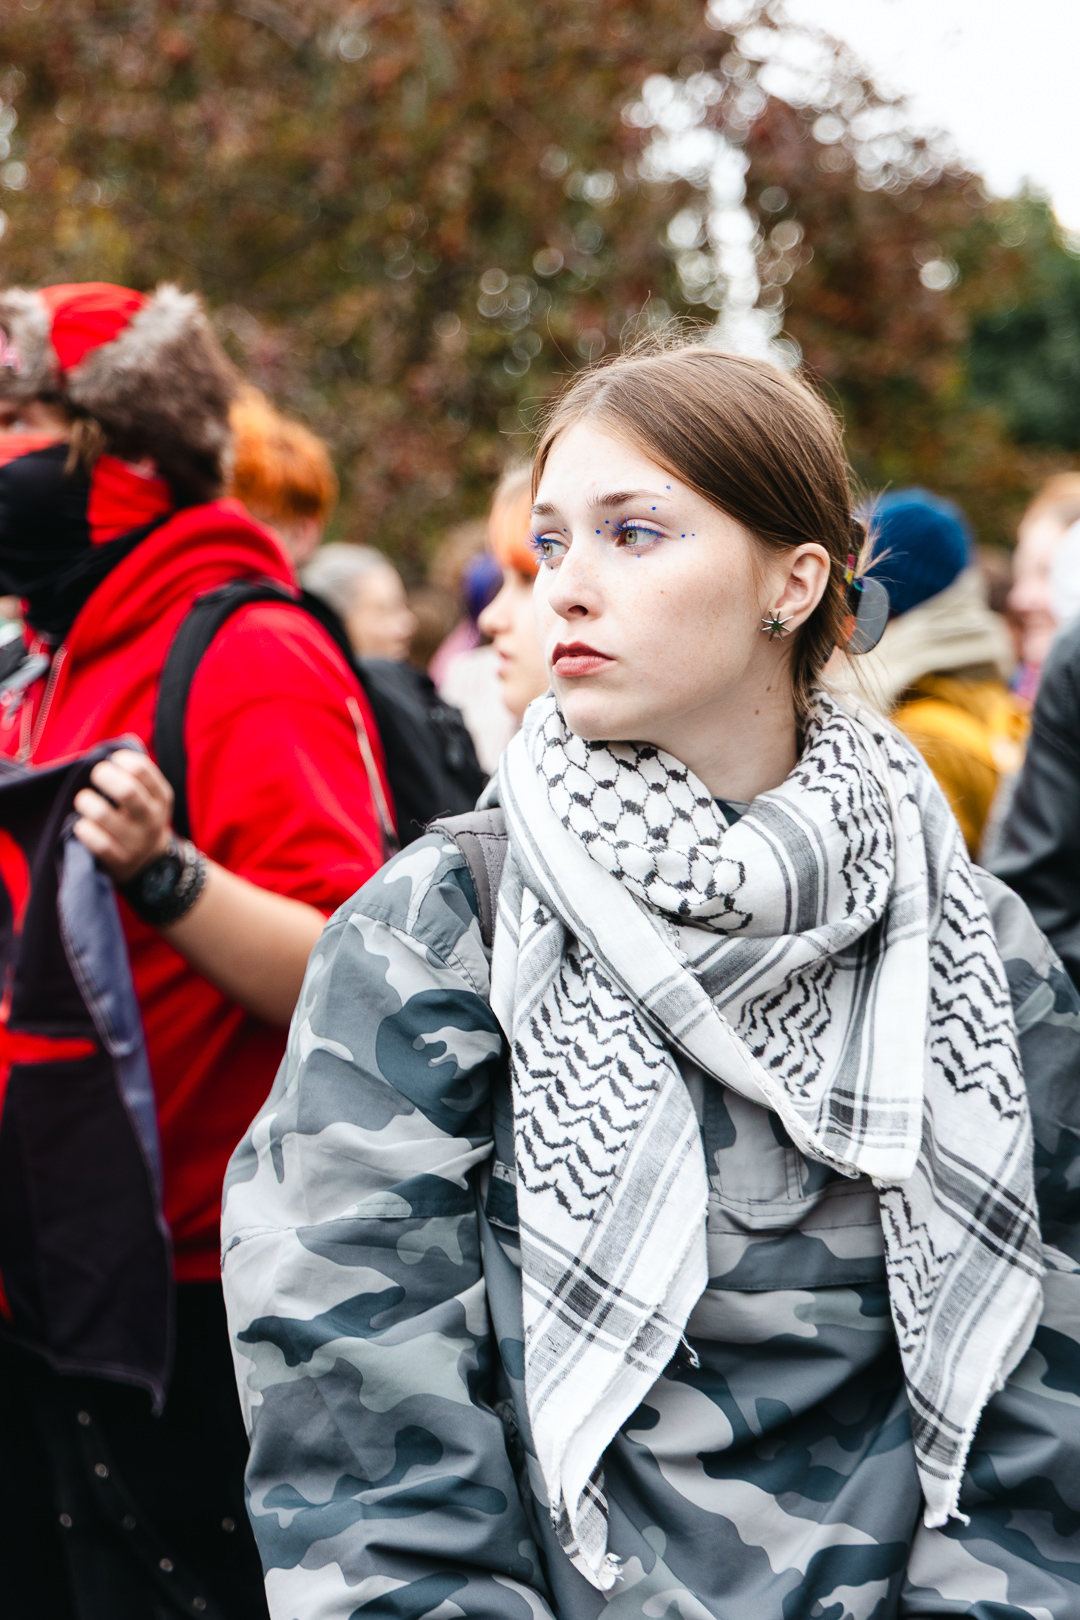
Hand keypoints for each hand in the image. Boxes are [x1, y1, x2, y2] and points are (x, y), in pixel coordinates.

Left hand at [72, 749, 173, 883]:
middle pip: (126, 791)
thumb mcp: (152, 796)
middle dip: (103, 776)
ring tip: (84, 800)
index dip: (121, 760)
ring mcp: (136, 842)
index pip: (142, 770)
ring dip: (87, 802)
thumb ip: (138, 773)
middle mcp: (151, 820)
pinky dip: (84, 829)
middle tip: (96, 775)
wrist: (151, 864)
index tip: (113, 761)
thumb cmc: (142, 817)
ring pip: (104, 816)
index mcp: (162, 798)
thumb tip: (118, 744)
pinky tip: (82, 825)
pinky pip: (96, 842)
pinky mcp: (119, 860)